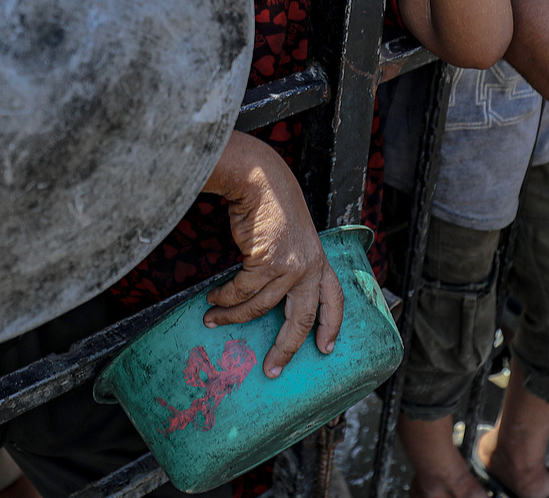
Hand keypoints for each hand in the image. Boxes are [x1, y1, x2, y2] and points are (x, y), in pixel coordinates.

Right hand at [202, 135, 345, 377]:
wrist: (261, 180)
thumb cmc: (273, 206)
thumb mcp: (294, 237)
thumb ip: (292, 262)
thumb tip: (274, 291)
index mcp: (320, 261)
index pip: (334, 299)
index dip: (332, 326)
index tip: (327, 348)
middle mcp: (309, 267)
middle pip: (300, 319)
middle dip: (286, 348)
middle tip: (271, 369)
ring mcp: (289, 265)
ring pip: (260, 307)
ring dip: (233, 317)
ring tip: (213, 320)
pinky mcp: (267, 262)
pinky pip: (242, 290)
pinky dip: (225, 299)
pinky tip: (213, 299)